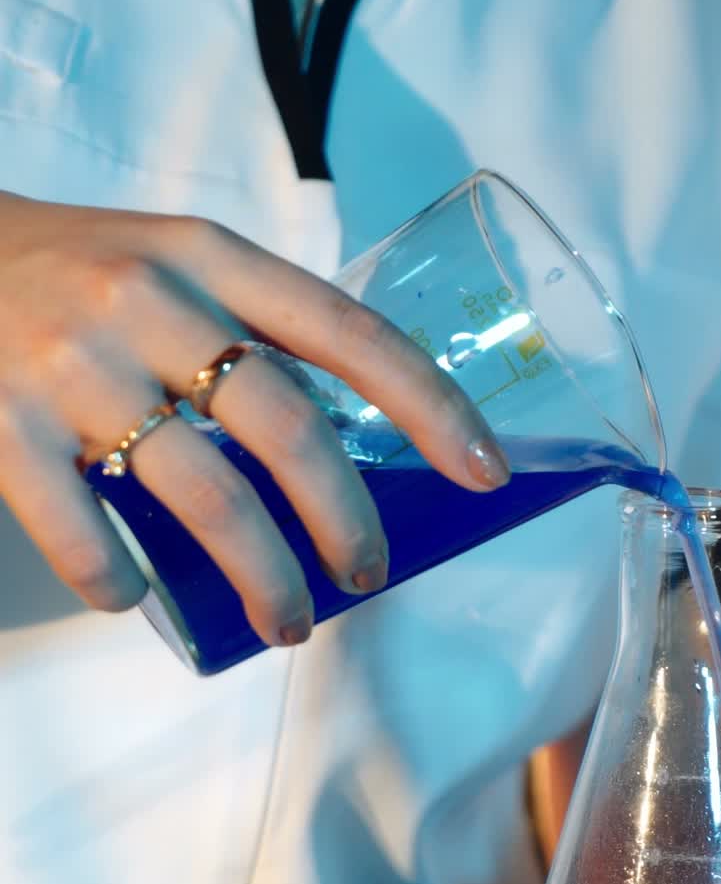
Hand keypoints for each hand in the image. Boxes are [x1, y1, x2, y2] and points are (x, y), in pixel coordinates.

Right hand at [0, 191, 507, 646]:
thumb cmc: (80, 270)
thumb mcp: (179, 264)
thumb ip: (254, 329)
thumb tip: (353, 439)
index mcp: (215, 259)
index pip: (352, 333)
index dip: (431, 406)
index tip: (484, 473)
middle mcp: (152, 301)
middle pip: (287, 427)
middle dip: (346, 520)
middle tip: (370, 576)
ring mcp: (73, 363)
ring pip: (205, 493)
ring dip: (264, 575)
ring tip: (291, 624)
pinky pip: (79, 528)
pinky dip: (118, 580)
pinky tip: (137, 599)